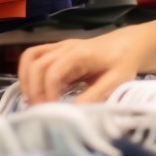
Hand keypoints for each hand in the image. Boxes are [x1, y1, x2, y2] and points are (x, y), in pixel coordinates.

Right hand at [17, 29, 144, 104]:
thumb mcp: (116, 81)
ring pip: (30, 58)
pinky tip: (35, 91)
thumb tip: (74, 110)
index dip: (48, 93)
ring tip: (33, 102)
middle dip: (33, 90)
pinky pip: (33, 57)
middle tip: (40, 111)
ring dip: (26, 80)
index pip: (53, 72)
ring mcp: (58, 47)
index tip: (52, 112)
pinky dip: (27, 73)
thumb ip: (96, 95)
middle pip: (36, 64)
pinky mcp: (56, 50)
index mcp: (80, 54)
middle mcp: (65, 47)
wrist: (129, 44)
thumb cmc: (123, 62)